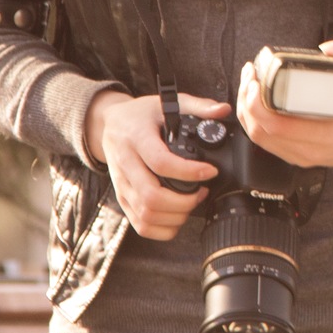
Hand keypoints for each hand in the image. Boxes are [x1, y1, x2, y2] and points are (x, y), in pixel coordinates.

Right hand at [84, 88, 229, 241]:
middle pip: (151, 196)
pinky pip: (140, 225)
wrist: (109, 124)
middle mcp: (125, 164)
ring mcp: (122, 185)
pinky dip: (162, 229)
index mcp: (136, 138)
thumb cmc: (140, 115)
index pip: (160, 162)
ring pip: (146, 214)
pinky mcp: (123, 198)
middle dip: (184, 202)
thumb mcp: (167, 103)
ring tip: (191, 203)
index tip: (211, 171)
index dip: (189, 172)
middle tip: (202, 192)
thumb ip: (197, 105)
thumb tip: (223, 110)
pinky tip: (177, 216)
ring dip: (175, 216)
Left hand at [236, 32, 332, 168]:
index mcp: (330, 132)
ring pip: (259, 137)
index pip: (280, 125)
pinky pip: (264, 141)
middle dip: (247, 100)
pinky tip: (252, 101)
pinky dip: (252, 120)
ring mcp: (302, 155)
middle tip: (250, 75)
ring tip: (248, 84)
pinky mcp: (294, 155)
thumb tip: (329, 48)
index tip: (256, 79)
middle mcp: (313, 148)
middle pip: (263, 130)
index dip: (258, 103)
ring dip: (246, 110)